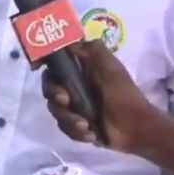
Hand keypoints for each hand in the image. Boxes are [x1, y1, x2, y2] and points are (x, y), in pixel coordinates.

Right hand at [41, 40, 164, 154]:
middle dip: (55, 94)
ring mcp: (74, 106)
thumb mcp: (111, 67)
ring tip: (87, 125)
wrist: (137, 128)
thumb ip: (92, 50)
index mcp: (80, 68)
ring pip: (55, 110)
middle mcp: (74, 85)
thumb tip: (68, 41)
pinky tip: (91, 133)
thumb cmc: (124, 94)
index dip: (42, 61)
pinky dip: (76, 131)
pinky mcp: (77, 124)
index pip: (54, 61)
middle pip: (49, 86)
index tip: (36, 67)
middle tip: (67, 101)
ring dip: (69, 118)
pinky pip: (64, 127)